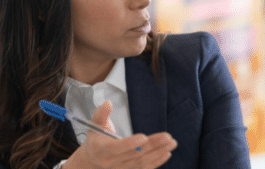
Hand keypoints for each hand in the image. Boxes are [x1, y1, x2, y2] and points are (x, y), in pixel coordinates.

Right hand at [63, 100, 177, 168]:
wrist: (92, 161)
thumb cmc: (96, 141)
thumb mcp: (94, 126)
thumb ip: (101, 114)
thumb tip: (108, 102)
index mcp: (102, 150)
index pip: (117, 148)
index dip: (130, 143)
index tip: (143, 137)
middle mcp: (112, 162)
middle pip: (135, 154)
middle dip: (153, 145)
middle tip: (167, 137)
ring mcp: (122, 168)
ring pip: (143, 161)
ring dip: (159, 152)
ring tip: (172, 143)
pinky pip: (145, 168)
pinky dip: (157, 161)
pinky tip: (167, 153)